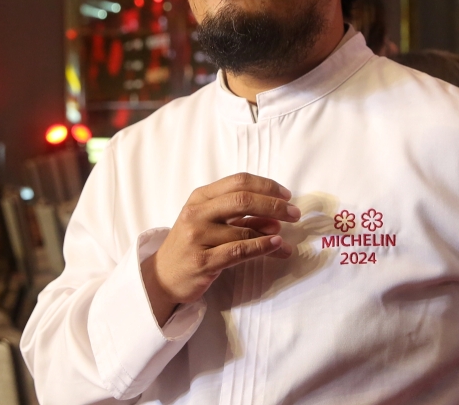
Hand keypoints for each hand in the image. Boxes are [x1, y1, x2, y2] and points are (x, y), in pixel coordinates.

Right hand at [141, 173, 298, 325]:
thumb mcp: (210, 223)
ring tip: (286, 241)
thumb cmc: (191, 245)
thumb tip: (276, 217)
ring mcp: (197, 237)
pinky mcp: (202, 261)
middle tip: (295, 214)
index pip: (239, 181)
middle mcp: (197, 213)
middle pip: (243, 200)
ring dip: (272, 234)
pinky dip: (262, 247)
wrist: (162, 276)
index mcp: (200, 197)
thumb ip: (240, 217)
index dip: (266, 185)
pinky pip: (239, 251)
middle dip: (274, 205)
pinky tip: (276, 246)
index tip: (286, 195)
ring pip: (244, 230)